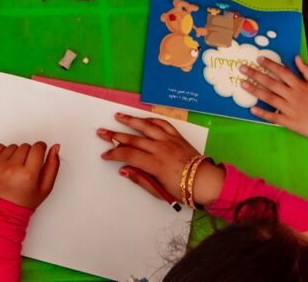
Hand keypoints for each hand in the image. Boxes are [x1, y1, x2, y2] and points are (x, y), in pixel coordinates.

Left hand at [0, 141, 60, 208]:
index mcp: (27, 175)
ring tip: (15, 170)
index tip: (38, 154)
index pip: (37, 147)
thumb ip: (52, 166)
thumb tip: (55, 147)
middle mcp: (11, 169)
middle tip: (25, 169)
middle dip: (28, 155)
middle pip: (25, 146)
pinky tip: (5, 166)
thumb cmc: (23, 202)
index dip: (40, 149)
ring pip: (13, 146)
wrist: (1, 212)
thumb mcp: (45, 188)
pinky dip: (3, 153)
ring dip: (15, 155)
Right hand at [99, 113, 224, 205]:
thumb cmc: (182, 190)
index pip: (128, 155)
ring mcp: (169, 140)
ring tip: (118, 116)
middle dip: (115, 135)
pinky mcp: (177, 136)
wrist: (206, 181)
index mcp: (155, 164)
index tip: (105, 154)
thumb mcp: (160, 190)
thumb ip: (140, 179)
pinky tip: (143, 119)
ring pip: (146, 127)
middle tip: (102, 131)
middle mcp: (160, 148)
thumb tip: (123, 170)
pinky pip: (162, 124)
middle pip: (133, 139)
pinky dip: (151, 120)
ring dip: (130, 121)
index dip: (114, 154)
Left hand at [240, 56, 307, 147]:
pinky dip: (262, 113)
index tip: (258, 58)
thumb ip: (307, 71)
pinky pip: (272, 116)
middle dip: (255, 74)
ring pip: (269, 98)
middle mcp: (293, 96)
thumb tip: (297, 57)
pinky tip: (251, 109)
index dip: (270, 64)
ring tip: (242, 84)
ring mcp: (290, 109)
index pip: (282, 71)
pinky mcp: (289, 122)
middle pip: (271, 83)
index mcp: (301, 86)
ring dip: (254, 90)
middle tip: (242, 68)